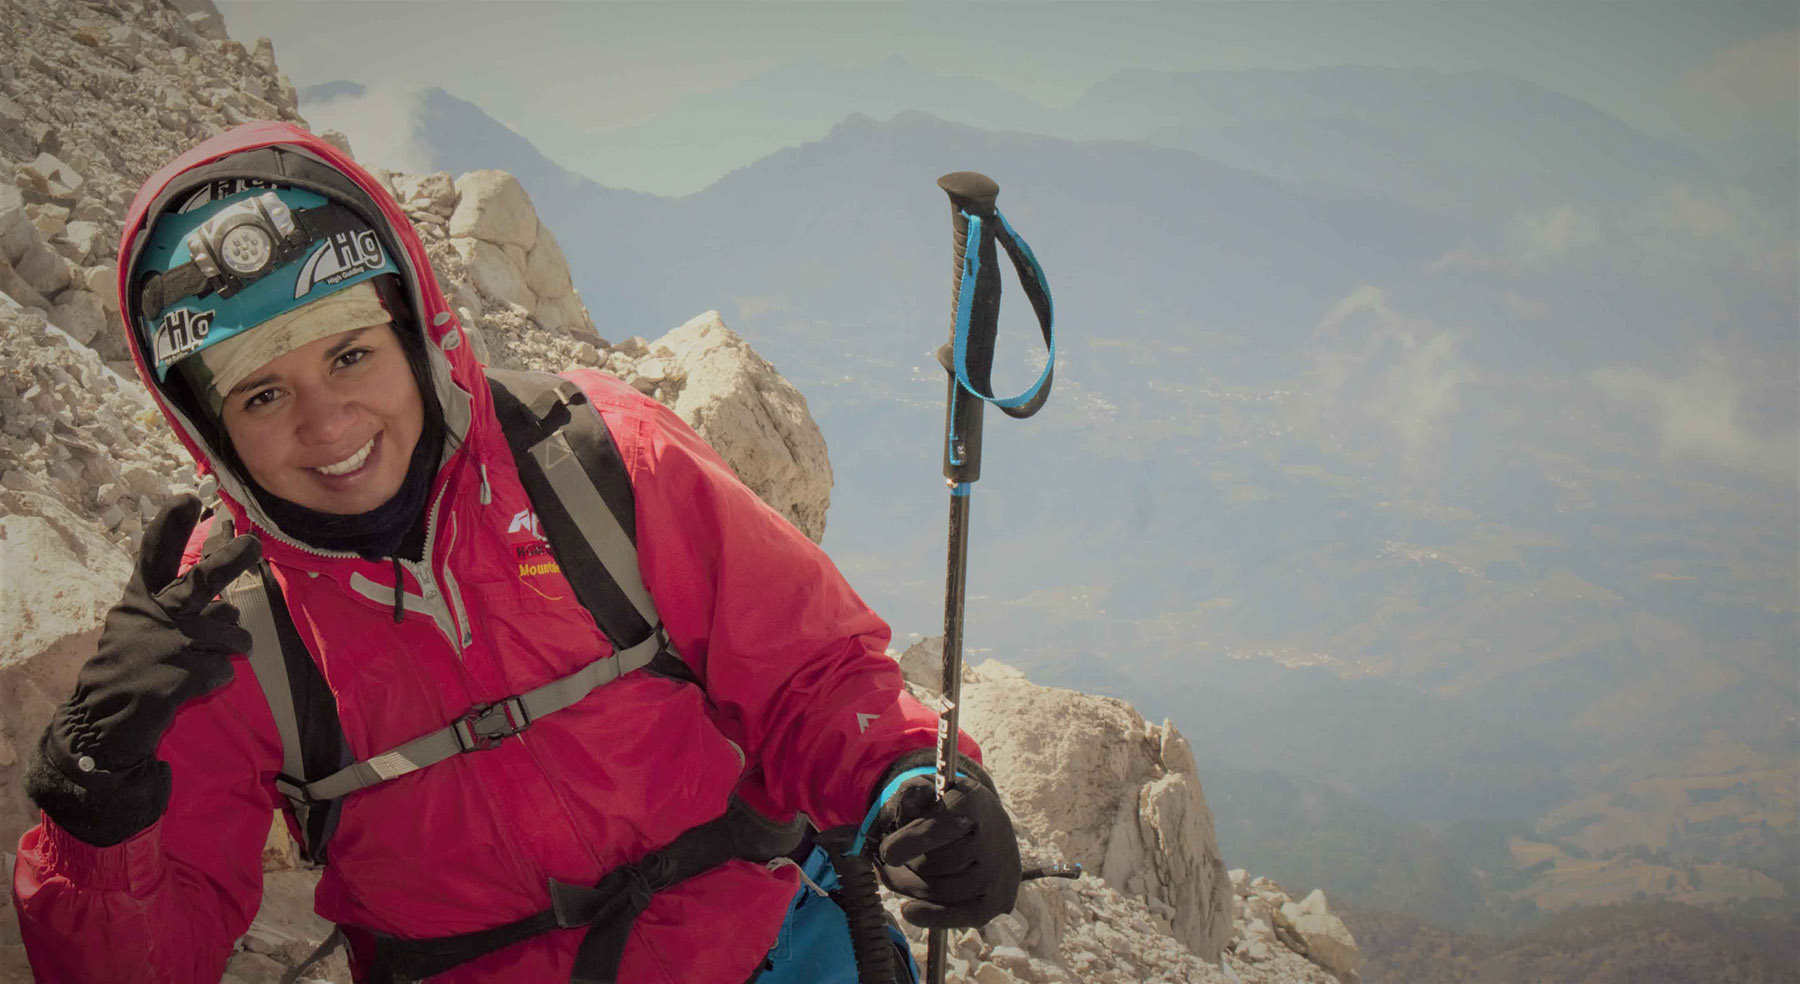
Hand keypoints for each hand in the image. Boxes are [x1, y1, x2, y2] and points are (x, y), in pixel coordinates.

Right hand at [28, 494, 259, 844]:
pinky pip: (223, 669)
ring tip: (209, 655)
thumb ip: (177, 607)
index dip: (170, 527)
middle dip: (232, 559)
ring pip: (231, 631)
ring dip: (232, 645)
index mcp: (139, 600)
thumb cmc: (132, 669)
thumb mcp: (142, 628)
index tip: (187, 499)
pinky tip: (190, 685)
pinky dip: (216, 677)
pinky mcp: (178, 674)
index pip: (154, 555)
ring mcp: (166, 644)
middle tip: (253, 543)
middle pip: (203, 579)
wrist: (104, 723)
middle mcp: (152, 615)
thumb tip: (231, 599)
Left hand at [870, 756, 1021, 928]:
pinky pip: (960, 916)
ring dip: (913, 886)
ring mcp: (999, 872)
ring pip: (940, 890)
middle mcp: (994, 837)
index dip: (908, 843)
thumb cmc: (950, 809)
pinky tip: (909, 911)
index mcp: (974, 802)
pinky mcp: (999, 901)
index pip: (937, 828)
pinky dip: (931, 916)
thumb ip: (913, 793)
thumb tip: (910, 797)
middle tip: (897, 860)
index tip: (887, 853)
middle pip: (933, 864)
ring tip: (906, 874)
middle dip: (907, 864)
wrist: (991, 829)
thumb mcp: (931, 790)